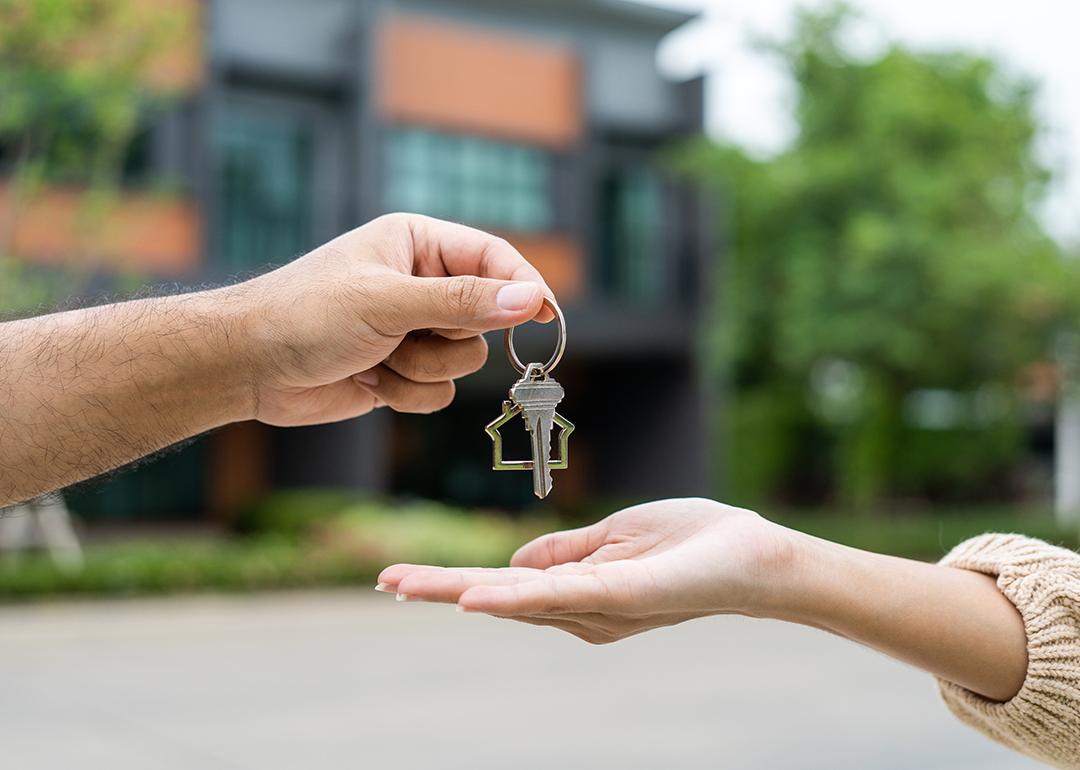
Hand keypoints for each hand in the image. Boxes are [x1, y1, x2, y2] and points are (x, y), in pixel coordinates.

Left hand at [236, 213, 553, 425]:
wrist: (248, 367)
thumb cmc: (305, 314)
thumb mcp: (387, 301)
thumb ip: (461, 302)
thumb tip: (529, 300)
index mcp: (418, 244)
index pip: (494, 258)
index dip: (522, 287)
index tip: (545, 316)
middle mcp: (421, 284)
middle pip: (485, 319)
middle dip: (447, 338)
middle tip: (406, 335)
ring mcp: (412, 330)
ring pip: (464, 362)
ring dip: (421, 370)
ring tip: (375, 358)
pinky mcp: (402, 371)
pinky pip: (440, 392)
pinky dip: (407, 395)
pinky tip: (366, 380)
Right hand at [377, 498, 796, 643]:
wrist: (757, 556)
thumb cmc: (693, 542)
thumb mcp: (616, 537)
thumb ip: (565, 553)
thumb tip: (512, 564)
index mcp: (579, 590)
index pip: (505, 585)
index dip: (456, 581)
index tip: (403, 577)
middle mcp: (582, 610)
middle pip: (499, 597)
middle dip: (439, 589)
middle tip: (385, 581)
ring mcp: (600, 608)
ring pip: (518, 599)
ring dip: (458, 591)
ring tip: (404, 583)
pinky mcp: (622, 598)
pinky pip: (561, 597)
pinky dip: (515, 597)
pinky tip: (476, 595)